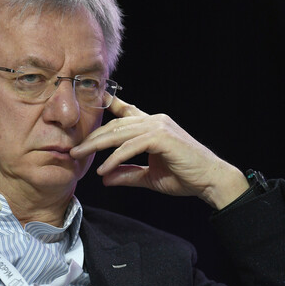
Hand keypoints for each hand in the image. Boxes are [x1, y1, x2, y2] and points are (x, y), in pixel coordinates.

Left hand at [70, 97, 248, 208]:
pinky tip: (103, 170)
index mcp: (152, 125)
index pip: (125, 111)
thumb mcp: (149, 176)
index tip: (89, 104)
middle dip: (92, 136)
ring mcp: (158, 126)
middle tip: (73, 148)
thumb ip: (127, 174)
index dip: (108, 105)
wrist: (211, 181)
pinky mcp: (162, 137)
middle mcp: (154, 120)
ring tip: (79, 155)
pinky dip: (115, 158)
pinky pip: (130, 147)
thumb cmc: (184, 176)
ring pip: (120, 133)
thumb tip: (104, 178)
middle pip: (115, 124)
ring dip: (97, 145)